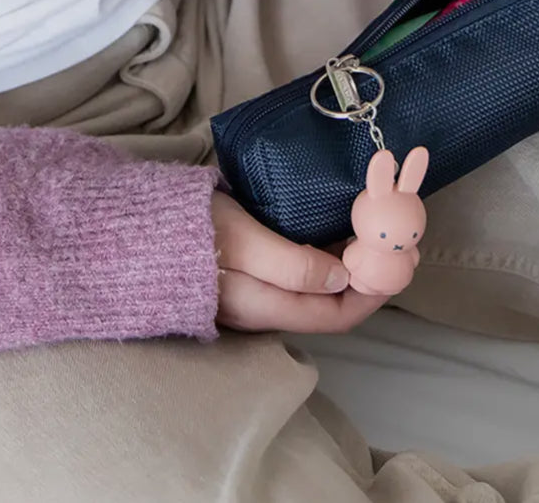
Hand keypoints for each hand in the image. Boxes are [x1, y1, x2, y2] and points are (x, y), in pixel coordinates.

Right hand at [211, 191, 387, 333]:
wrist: (142, 222)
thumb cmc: (194, 228)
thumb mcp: (243, 242)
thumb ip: (291, 266)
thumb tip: (342, 278)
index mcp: (265, 307)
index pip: (334, 316)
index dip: (371, 295)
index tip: (397, 265)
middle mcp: (264, 306)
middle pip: (328, 303)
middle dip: (366, 278)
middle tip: (391, 244)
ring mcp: (254, 288)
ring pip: (315, 287)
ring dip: (347, 264)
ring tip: (371, 233)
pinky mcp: (247, 267)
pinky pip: (298, 270)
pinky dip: (325, 254)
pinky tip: (332, 229)